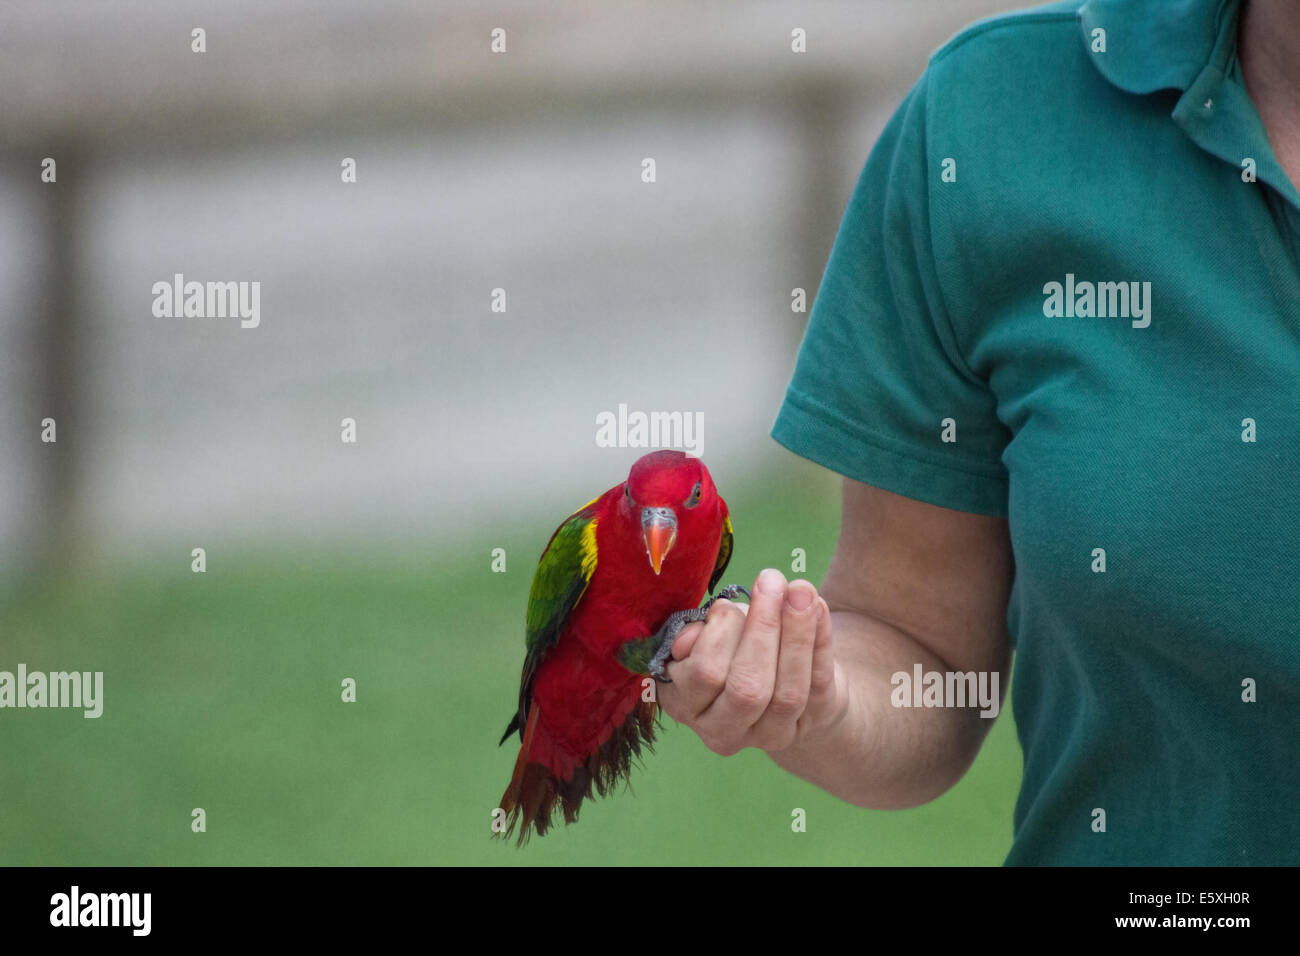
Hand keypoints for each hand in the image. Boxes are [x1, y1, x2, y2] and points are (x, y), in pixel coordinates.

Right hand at [656, 568, 848, 754]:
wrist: (778, 679)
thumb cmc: (732, 647)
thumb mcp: (708, 634)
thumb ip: (706, 626)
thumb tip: (718, 613)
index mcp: (684, 704)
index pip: (703, 674)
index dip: (718, 635)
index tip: (726, 604)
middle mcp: (721, 731)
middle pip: (746, 689)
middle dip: (762, 629)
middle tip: (770, 582)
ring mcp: (767, 736)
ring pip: (786, 694)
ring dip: (797, 634)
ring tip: (800, 590)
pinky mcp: (809, 725)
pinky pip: (819, 684)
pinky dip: (821, 642)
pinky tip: (819, 607)